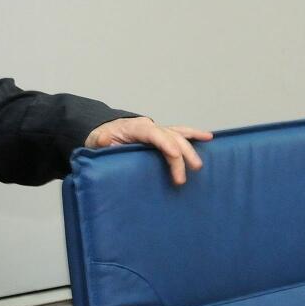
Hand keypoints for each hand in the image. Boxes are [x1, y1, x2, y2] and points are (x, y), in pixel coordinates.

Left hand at [85, 117, 212, 185]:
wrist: (102, 130)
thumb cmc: (101, 138)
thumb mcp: (96, 141)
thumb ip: (101, 142)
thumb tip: (105, 141)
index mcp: (134, 128)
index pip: (153, 133)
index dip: (165, 143)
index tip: (174, 156)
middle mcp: (149, 126)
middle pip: (170, 137)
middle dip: (180, 155)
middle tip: (182, 178)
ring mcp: (156, 130)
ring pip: (178, 134)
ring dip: (191, 146)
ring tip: (201, 160)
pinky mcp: (160, 136)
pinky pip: (179, 134)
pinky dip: (193, 135)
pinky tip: (208, 138)